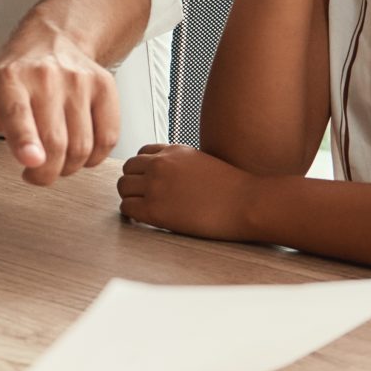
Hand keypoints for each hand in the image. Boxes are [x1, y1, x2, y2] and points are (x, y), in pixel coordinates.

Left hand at [0, 40, 119, 189]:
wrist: (49, 41)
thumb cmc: (9, 82)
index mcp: (9, 81)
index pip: (18, 115)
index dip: (25, 140)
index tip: (31, 160)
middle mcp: (46, 76)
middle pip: (55, 143)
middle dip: (45, 174)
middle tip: (35, 172)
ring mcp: (80, 80)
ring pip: (83, 146)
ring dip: (68, 167)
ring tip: (54, 158)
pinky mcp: (105, 87)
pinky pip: (108, 138)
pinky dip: (93, 157)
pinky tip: (78, 149)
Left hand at [115, 143, 248, 237]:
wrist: (246, 202)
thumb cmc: (233, 188)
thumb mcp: (204, 163)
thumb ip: (183, 164)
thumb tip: (173, 176)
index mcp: (173, 151)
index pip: (142, 154)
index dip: (143, 169)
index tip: (149, 182)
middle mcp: (161, 164)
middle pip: (128, 169)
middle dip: (134, 182)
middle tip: (143, 197)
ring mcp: (155, 185)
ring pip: (123, 187)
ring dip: (130, 196)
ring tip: (143, 208)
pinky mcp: (155, 209)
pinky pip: (127, 207)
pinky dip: (131, 213)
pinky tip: (143, 219)